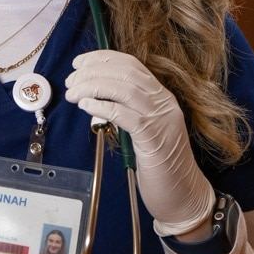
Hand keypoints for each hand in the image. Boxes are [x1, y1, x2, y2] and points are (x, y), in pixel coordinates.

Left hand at [64, 50, 214, 236]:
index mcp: (161, 97)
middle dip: (92, 71)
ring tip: (73, 93)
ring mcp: (161, 119)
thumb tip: (94, 98)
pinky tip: (86, 106)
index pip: (131, 64)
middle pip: (125, 73)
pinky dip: (102, 106)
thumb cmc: (159, 165)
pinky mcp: (154, 139)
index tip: (79, 62)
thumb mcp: (142, 129)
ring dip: (92, 87)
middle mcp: (164, 103)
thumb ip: (125, 110)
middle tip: (71, 81)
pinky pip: (124, 114)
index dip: (102, 58)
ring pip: (124, 89)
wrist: (183, 195)